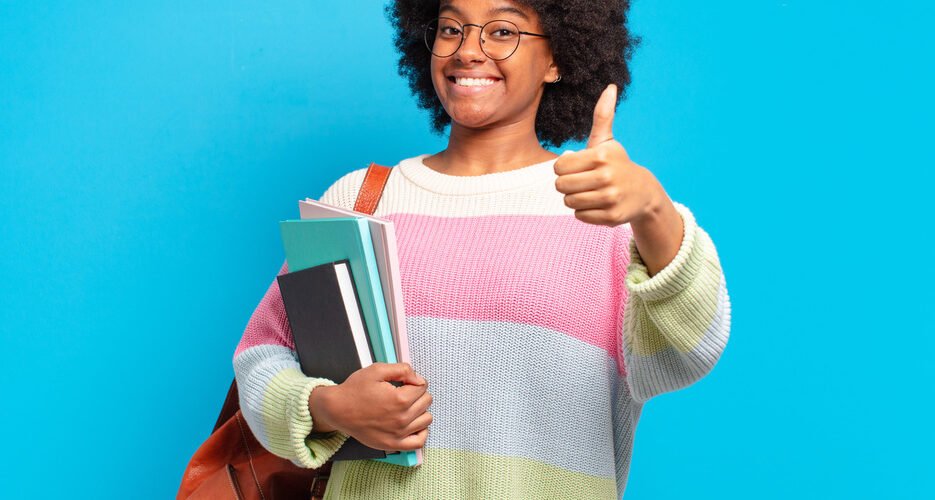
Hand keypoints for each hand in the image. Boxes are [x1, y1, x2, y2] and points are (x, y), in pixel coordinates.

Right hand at [309, 362, 432, 451]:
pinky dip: (421, 431)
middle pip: (426, 401)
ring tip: (407, 406)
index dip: (414, 381)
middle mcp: (401, 419)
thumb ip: (402, 370)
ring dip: (420, 410)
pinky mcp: (393, 444)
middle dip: (417, 393)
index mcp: (399, 399)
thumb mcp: (377, 370)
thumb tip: (418, 378)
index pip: (422, 387)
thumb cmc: (355, 390)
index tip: (404, 382)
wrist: (337, 410)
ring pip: (426, 419)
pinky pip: (419, 441)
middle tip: (404, 392)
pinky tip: (414, 423)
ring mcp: (398, 434)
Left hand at [553, 84, 665, 226]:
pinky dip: (585, 212)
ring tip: (590, 192)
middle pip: (561, 186)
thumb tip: (610, 87)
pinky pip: (579, 216)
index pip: (559, 167)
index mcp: (601, 156)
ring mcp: (610, 198)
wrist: (643, 192)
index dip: (564, 168)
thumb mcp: (607, 141)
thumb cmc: (617, 164)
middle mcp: (606, 177)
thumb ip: (603, 116)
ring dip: (575, 199)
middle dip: (567, 185)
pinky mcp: (611, 217)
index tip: (577, 167)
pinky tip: (598, 204)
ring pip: (569, 202)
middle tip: (582, 182)